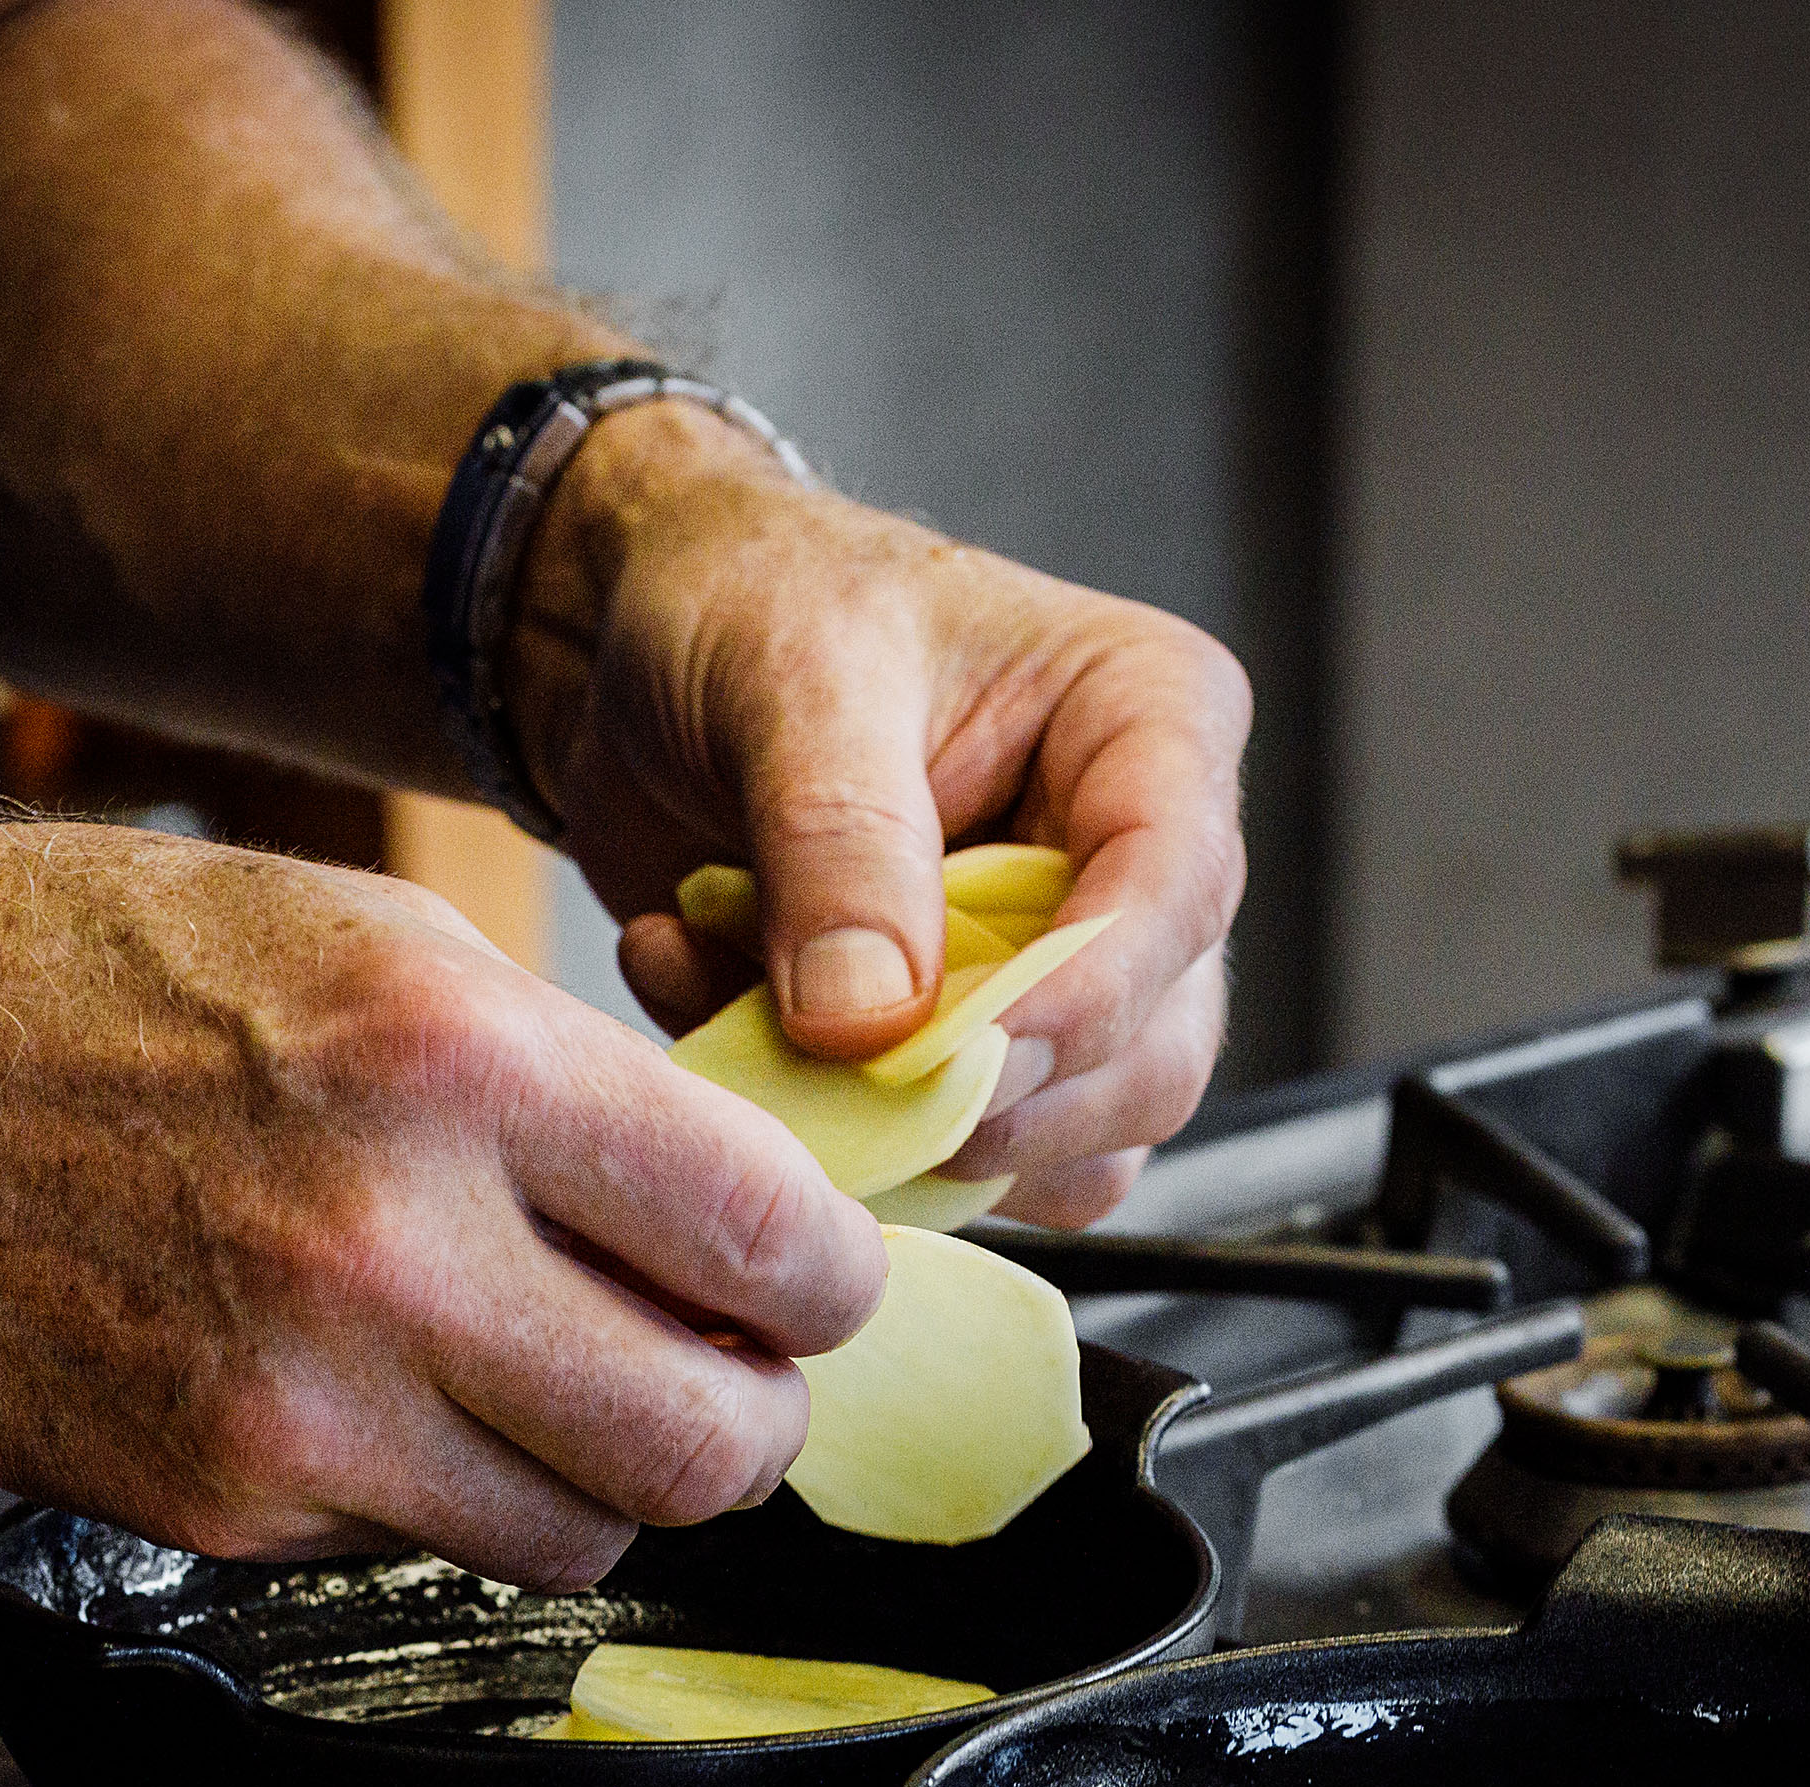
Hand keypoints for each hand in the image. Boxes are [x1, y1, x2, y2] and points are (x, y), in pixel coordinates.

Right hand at [0, 823, 885, 1588]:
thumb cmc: (112, 976)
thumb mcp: (384, 947)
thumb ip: (582, 1095)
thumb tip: (747, 1229)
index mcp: (465, 1066)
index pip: (778, 1243)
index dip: (833, 1281)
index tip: (814, 1281)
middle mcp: (396, 1249)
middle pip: (714, 1446)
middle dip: (754, 1419)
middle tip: (725, 1372)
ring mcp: (300, 1404)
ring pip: (587, 1536)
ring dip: (605, 1477)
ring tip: (548, 1383)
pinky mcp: (217, 1504)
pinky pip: (422, 1549)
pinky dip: (443, 1492)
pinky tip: (382, 1392)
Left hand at [509, 405, 1249, 1226]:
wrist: (634, 651)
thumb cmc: (747, 601)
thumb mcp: (792, 683)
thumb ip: (840, 851)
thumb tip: (877, 1030)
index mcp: (1150, 725)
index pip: (1176, 894)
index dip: (1085, 1000)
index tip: (965, 1059)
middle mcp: (1132, 866)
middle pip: (1151, 1058)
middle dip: (996, 1098)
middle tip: (843, 1071)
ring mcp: (1055, 976)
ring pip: (1067, 1147)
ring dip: (901, 1126)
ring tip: (740, 998)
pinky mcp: (963, 1055)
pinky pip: (946, 1162)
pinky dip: (829, 1132)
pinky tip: (714, 1006)